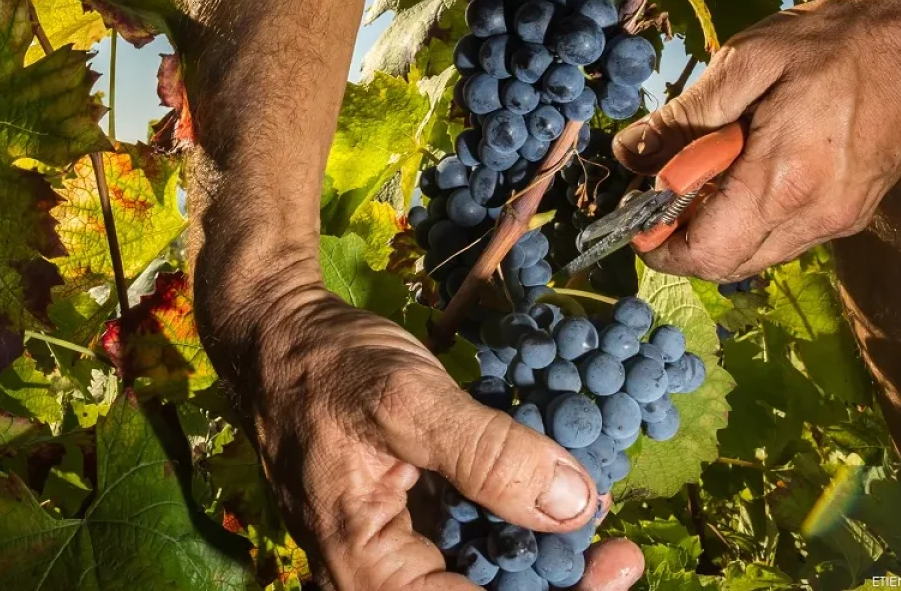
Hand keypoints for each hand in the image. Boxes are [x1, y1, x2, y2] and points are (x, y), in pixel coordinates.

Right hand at [212, 282, 643, 589]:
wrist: (279, 333)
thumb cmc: (324, 365)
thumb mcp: (407, 399)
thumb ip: (488, 454)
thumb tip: (575, 506)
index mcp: (367, 567)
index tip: (615, 562)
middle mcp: (379, 576)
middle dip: (556, 580)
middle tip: (621, 550)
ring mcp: (397, 553)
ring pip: (486, 577)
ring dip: (544, 557)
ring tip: (597, 519)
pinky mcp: (413, 524)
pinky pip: (475, 543)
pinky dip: (518, 523)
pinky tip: (554, 491)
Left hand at [612, 0, 900, 280]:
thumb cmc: (843, 42)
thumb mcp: (750, 60)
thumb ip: (686, 116)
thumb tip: (630, 154)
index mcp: (784, 184)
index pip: (703, 253)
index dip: (656, 243)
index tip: (633, 211)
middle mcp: (816, 218)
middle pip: (725, 266)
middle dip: (680, 240)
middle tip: (661, 187)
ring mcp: (840, 221)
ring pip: (756, 255)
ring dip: (716, 229)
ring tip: (704, 168)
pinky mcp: (854, 213)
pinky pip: (785, 237)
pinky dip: (750, 219)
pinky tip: (745, 169)